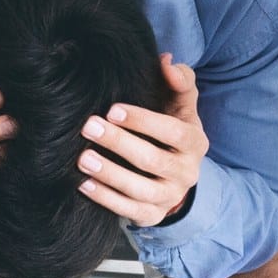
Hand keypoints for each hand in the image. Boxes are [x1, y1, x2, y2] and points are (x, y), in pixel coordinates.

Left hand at [77, 54, 208, 226]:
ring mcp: (170, 197)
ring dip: (109, 174)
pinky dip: (105, 199)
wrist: (174, 176)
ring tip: (83, 158)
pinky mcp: (152, 215)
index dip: (143, 120)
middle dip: (119, 143)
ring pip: (140, 189)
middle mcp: (187, 173)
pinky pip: (129, 210)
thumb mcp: (180, 106)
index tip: (112, 110)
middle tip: (89, 127)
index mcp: (195, 143)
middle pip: (152, 160)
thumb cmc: (171, 131)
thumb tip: (166, 62)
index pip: (172, 131)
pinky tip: (84, 184)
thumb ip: (178, 81)